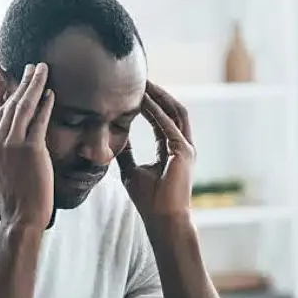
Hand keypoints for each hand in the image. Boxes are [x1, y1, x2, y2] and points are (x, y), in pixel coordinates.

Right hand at [0, 63, 55, 229]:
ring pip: (23, 108)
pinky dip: (45, 105)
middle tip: (31, 68)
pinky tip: (50, 93)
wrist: (20, 217)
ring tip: (41, 70)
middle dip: (21, 84)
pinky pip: (38, 121)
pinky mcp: (30, 150)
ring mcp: (12, 145)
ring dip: (33, 85)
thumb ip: (1, 157)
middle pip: (10, 106)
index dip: (9, 98)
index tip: (17, 85)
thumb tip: (9, 149)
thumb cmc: (14, 201)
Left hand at [116, 82, 195, 221]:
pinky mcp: (183, 152)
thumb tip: (112, 139)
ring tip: (143, 83)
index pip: (163, 117)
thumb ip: (126, 152)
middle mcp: (183, 145)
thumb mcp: (131, 170)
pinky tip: (142, 100)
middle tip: (140, 78)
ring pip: (174, 111)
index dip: (150, 102)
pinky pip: (168, 124)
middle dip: (157, 92)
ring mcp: (185, 147)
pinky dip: (156, 111)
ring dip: (159, 96)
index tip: (135, 89)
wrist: (162, 219)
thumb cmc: (149, 200)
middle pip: (172, 109)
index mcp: (173, 148)